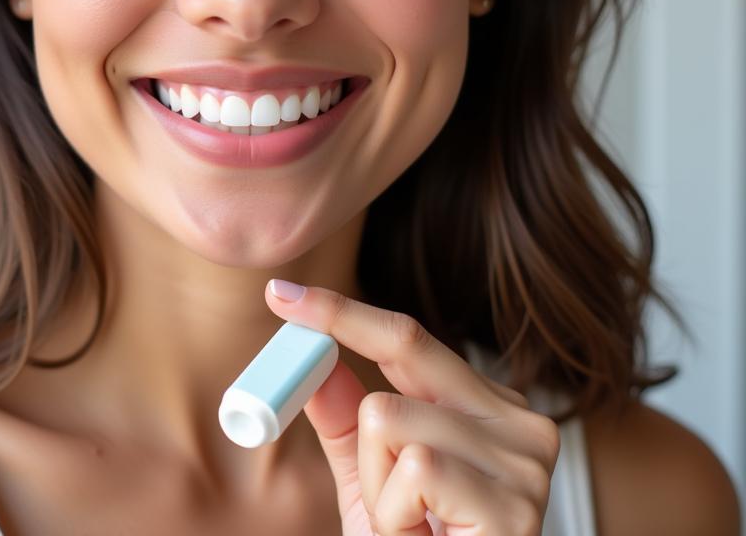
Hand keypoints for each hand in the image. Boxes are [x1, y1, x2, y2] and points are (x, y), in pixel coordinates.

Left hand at [265, 281, 559, 535]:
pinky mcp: (515, 505)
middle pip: (397, 365)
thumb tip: (313, 360)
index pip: (406, 337)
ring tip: (416, 530)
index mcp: (487, 407)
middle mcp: (519, 423)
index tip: (281, 294)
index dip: (339, 312)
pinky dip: (395, 513)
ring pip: (389, 419)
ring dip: (378, 487)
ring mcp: (526, 463)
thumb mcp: (370, 484)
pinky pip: (414, 468)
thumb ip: (346, 422)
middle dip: (363, 435)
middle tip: (387, 495)